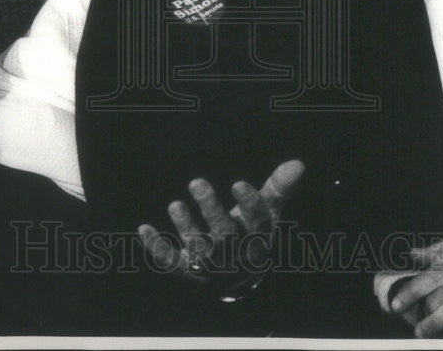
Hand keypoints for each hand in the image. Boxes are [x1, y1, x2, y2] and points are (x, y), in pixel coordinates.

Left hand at [137, 159, 304, 298]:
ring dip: (186, 228)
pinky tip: (144, 228)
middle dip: (211, 210)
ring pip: (200, 250)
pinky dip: (158, 248)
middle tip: (196, 182)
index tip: (238, 183)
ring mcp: (211, 265)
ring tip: (175, 205)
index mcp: (257, 237)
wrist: (238, 277)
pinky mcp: (189, 270)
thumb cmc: (252, 233)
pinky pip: (172, 263)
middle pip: (225, 235)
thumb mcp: (267, 211)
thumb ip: (278, 187)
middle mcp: (235, 254)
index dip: (249, 204)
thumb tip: (298, 163)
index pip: (257, 223)